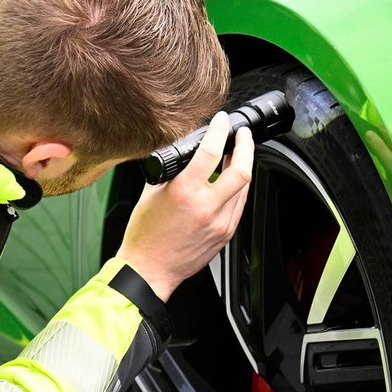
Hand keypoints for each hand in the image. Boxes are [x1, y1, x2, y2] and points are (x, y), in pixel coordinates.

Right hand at [116, 111, 253, 301]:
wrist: (149, 270)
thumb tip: (184, 153)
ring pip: (244, 188)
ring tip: (236, 157)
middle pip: (242, 169)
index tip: (221, 122)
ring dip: (243, 168)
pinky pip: (239, 205)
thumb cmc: (145, 236)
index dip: (220, 130)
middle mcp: (206, 207)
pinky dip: (238, 189)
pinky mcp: (224, 234)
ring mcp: (219, 223)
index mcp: (185, 192)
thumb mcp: (151, 194)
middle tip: (242, 136)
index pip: (211, 151)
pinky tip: (230, 183)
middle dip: (246, 146)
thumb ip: (171, 170)